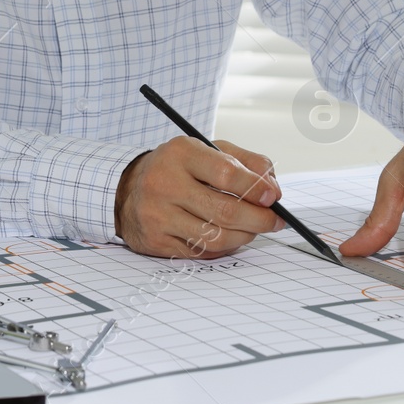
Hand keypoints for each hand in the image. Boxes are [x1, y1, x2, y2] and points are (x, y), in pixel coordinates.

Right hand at [115, 137, 284, 257]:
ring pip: (216, 237)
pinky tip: (229, 236)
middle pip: (224, 211)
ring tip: (252, 228)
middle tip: (273, 221)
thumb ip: (246, 162)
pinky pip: (202, 252)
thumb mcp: (208, 151)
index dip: (256, 188)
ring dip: (244, 236)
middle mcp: (164, 183)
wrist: (129, 190)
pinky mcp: (156, 241)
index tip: (273, 197)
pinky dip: (224, 247)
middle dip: (258, 219)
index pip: (227, 174)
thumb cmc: (178, 169)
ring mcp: (158, 215)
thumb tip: (272, 187)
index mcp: (180, 154)